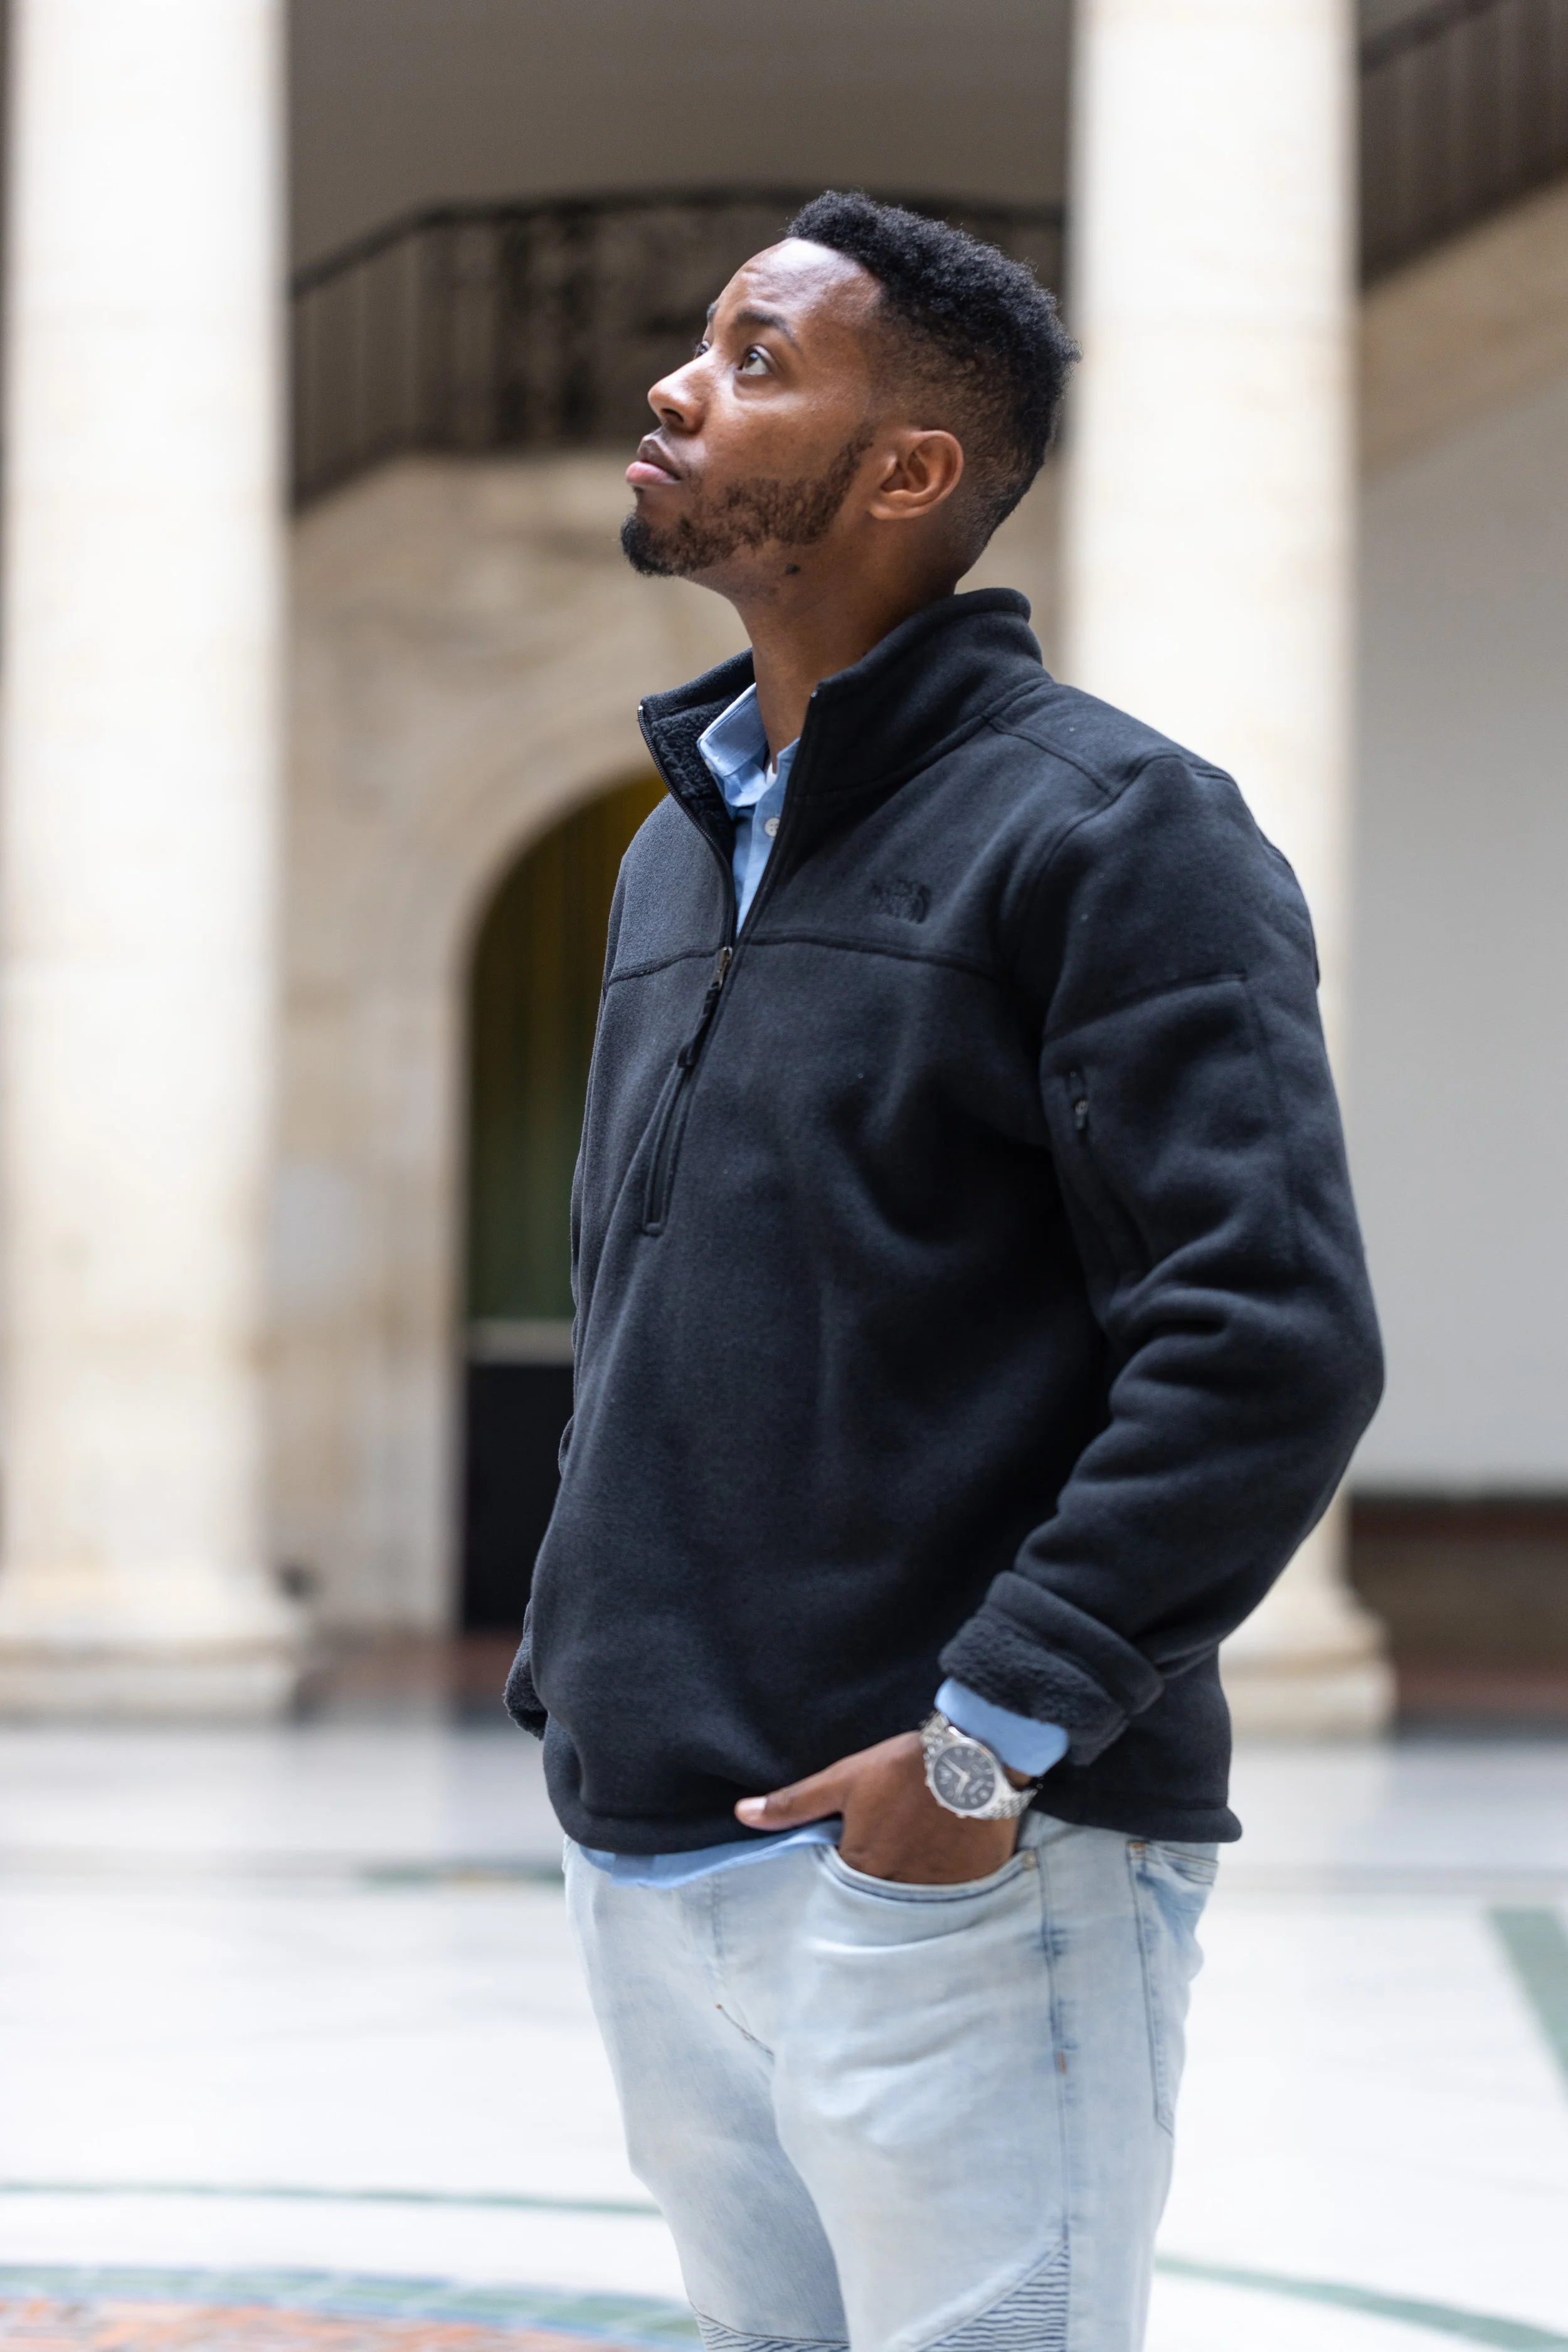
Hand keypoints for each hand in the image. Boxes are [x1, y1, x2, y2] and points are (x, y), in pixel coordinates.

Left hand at [734, 1731, 1019, 1885]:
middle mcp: (896, 1889)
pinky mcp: (970, 1888)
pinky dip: (945, 1892)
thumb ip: (794, 1803)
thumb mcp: (845, 1779)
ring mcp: (936, 1893)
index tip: (854, 1859)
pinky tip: (947, 1870)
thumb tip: (743, 1814)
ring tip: (918, 1868)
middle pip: (877, 1904)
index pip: (840, 1891)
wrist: (976, 1759)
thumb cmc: (906, 1767)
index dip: (844, 1876)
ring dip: (911, 1893)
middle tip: (888, 1863)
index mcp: (861, 1867)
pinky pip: (951, 1904)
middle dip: (877, 1890)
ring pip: (913, 1908)